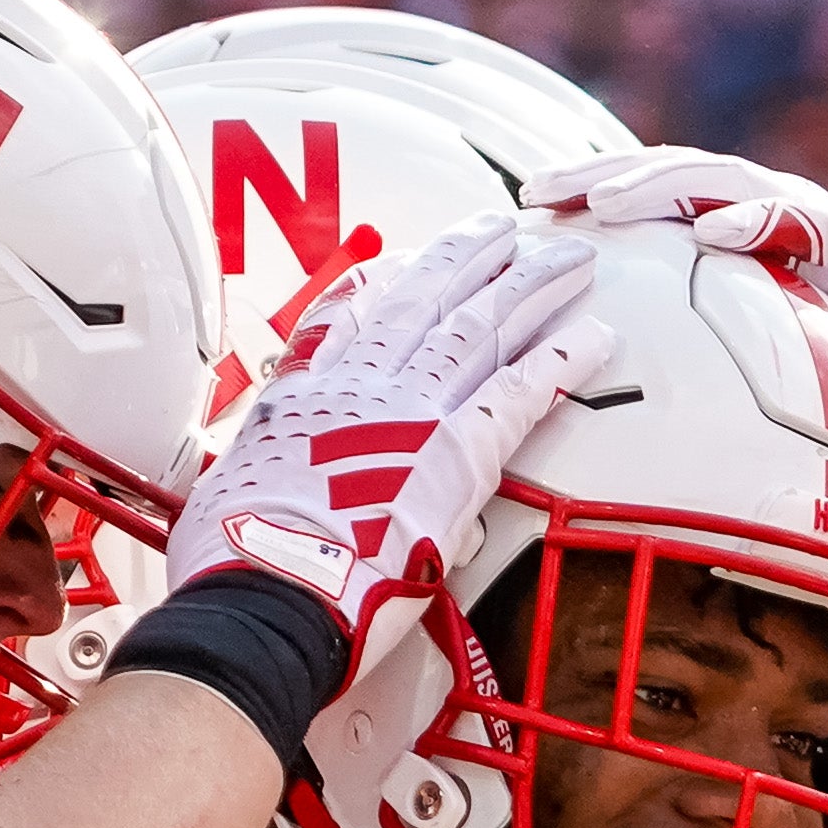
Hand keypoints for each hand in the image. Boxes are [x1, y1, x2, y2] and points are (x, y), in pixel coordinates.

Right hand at [167, 218, 603, 664]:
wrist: (263, 596)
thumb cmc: (237, 569)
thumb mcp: (232, 499)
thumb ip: (274, 481)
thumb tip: (293, 499)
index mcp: (303, 399)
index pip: (350, 317)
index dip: (387, 280)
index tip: (410, 257)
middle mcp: (358, 390)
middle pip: (425, 303)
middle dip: (469, 258)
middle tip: (503, 230)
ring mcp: (410, 414)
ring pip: (479, 327)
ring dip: (529, 286)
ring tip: (565, 258)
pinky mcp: (456, 453)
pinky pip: (520, 392)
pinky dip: (561, 359)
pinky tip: (594, 334)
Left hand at [530, 148, 827, 466]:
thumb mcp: (751, 372)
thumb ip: (695, 367)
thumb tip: (614, 422)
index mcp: (729, 242)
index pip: (643, 208)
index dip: (582, 205)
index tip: (520, 219)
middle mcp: (761, 215)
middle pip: (665, 178)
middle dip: (598, 180)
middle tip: (538, 194)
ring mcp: (807, 219)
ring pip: (720, 182)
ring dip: (660, 187)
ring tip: (606, 201)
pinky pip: (799, 221)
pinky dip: (756, 219)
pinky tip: (712, 230)